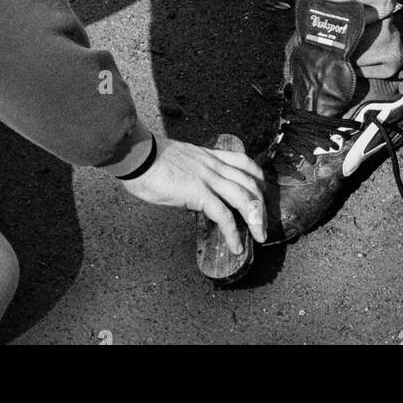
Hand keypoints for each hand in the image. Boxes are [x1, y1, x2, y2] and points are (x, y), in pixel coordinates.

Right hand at [119, 139, 266, 251]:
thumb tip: (192, 192)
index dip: (257, 176)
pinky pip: (223, 215)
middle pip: (249, 182)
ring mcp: (207, 178)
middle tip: (264, 223)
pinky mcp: (198, 192)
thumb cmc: (149, 159)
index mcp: (208, 156)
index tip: (262, 189)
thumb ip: (191, 174)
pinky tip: (236, 246)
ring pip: (244, 197)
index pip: (242, 162)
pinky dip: (233, 232)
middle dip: (262, 204)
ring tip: (259, 236)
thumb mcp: (178, 163)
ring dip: (256, 219)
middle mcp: (213, 165)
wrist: (138, 156)